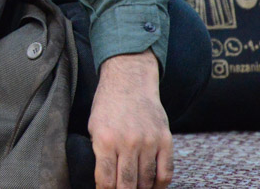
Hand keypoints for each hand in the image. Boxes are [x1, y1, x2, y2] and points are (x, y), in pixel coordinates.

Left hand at [88, 51, 170, 188]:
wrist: (130, 82)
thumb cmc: (108, 106)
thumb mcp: (94, 127)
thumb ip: (98, 153)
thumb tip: (103, 179)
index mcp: (105, 140)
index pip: (106, 180)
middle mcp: (128, 143)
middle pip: (127, 184)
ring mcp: (148, 142)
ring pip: (147, 181)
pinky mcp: (165, 140)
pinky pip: (165, 172)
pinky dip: (160, 185)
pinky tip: (153, 187)